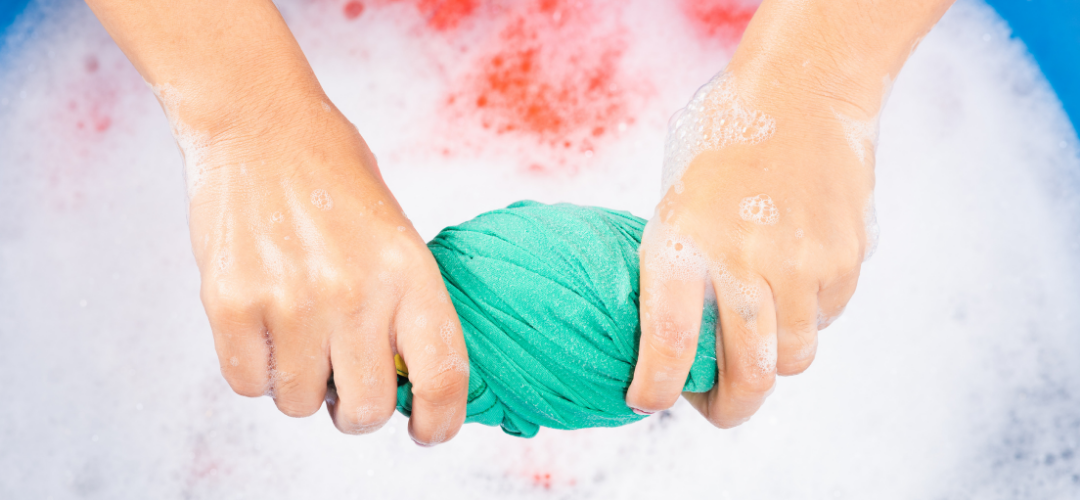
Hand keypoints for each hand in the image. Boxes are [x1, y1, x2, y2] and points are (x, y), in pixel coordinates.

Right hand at [183, 95, 468, 443]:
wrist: (258, 122)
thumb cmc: (334, 175)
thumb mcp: (396, 232)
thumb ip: (403, 305)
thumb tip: (402, 380)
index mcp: (409, 271)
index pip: (442, 375)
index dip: (439, 420)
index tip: (427, 430)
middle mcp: (354, 291)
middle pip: (366, 411)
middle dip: (356, 409)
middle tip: (346, 380)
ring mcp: (291, 301)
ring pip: (299, 403)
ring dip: (300, 383)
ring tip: (298, 331)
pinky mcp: (231, 304)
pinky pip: (249, 384)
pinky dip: (256, 369)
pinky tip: (264, 326)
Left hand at [626, 70, 872, 425]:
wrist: (802, 93)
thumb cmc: (724, 146)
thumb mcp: (676, 203)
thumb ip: (678, 270)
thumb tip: (676, 341)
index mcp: (684, 241)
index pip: (669, 341)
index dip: (655, 387)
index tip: (646, 399)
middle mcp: (743, 258)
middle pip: (749, 375)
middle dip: (730, 407)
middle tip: (716, 403)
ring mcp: (802, 263)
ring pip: (792, 357)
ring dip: (771, 358)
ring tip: (754, 325)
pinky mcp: (844, 260)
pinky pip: (825, 319)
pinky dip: (806, 314)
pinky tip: (790, 275)